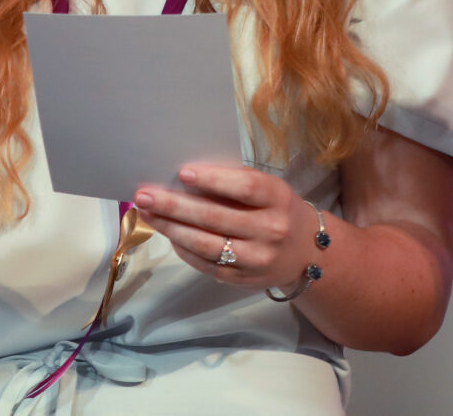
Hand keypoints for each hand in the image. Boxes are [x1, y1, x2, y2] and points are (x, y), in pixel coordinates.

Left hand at [133, 163, 313, 289]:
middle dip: (175, 205)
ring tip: (148, 214)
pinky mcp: (243, 279)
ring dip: (171, 228)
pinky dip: (183, 248)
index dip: (214, 180)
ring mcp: (257, 259)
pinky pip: (206, 264)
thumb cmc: (278, 210)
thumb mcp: (270, 190)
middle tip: (145, 195)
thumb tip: (185, 177)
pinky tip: (168, 234)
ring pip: (206, 244)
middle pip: (216, 218)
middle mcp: (271, 230)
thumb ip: (236, 184)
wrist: (307, 253)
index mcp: (278, 199)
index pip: (245, 187)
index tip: (182, 173)